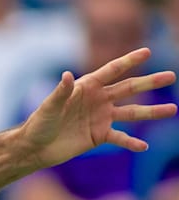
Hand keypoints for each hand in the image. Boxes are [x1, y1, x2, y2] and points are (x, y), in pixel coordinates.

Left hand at [22, 48, 175, 169]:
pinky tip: (143, 146)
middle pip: (128, 88)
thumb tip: (67, 75)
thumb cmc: (38, 124)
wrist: (34, 148)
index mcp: (87, 87)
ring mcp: (101, 117)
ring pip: (132, 112)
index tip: (147, 52)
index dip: (129, 61)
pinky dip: (132, 142)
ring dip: (151, 112)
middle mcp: (98, 100)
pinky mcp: (99, 136)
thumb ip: (60, 92)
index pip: (111, 71)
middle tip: (171, 76)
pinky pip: (120, 137)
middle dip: (149, 82)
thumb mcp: (48, 107)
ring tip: (172, 110)